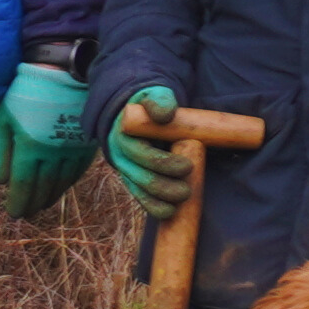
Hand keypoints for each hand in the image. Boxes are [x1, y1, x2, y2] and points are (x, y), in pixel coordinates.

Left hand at [0, 60, 96, 214]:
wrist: (64, 72)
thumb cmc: (26, 93)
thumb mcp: (3, 118)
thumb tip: (2, 180)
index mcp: (30, 146)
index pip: (23, 184)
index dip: (18, 201)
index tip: (13, 213)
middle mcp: (53, 152)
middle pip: (42, 187)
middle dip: (32, 203)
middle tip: (25, 214)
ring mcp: (73, 148)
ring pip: (61, 182)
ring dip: (49, 197)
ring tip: (39, 206)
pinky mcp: (86, 143)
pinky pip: (77, 171)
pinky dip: (66, 184)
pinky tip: (58, 189)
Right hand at [101, 84, 193, 214]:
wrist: (138, 117)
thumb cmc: (150, 106)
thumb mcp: (154, 96)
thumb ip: (160, 101)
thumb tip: (165, 115)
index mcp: (124, 135)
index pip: (141, 154)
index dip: (163, 163)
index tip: (187, 166)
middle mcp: (120, 155)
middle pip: (140, 176)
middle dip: (165, 186)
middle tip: (188, 190)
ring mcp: (126, 170)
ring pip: (140, 190)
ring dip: (161, 199)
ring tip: (183, 200)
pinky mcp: (134, 180)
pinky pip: (141, 197)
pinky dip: (154, 207)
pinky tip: (170, 213)